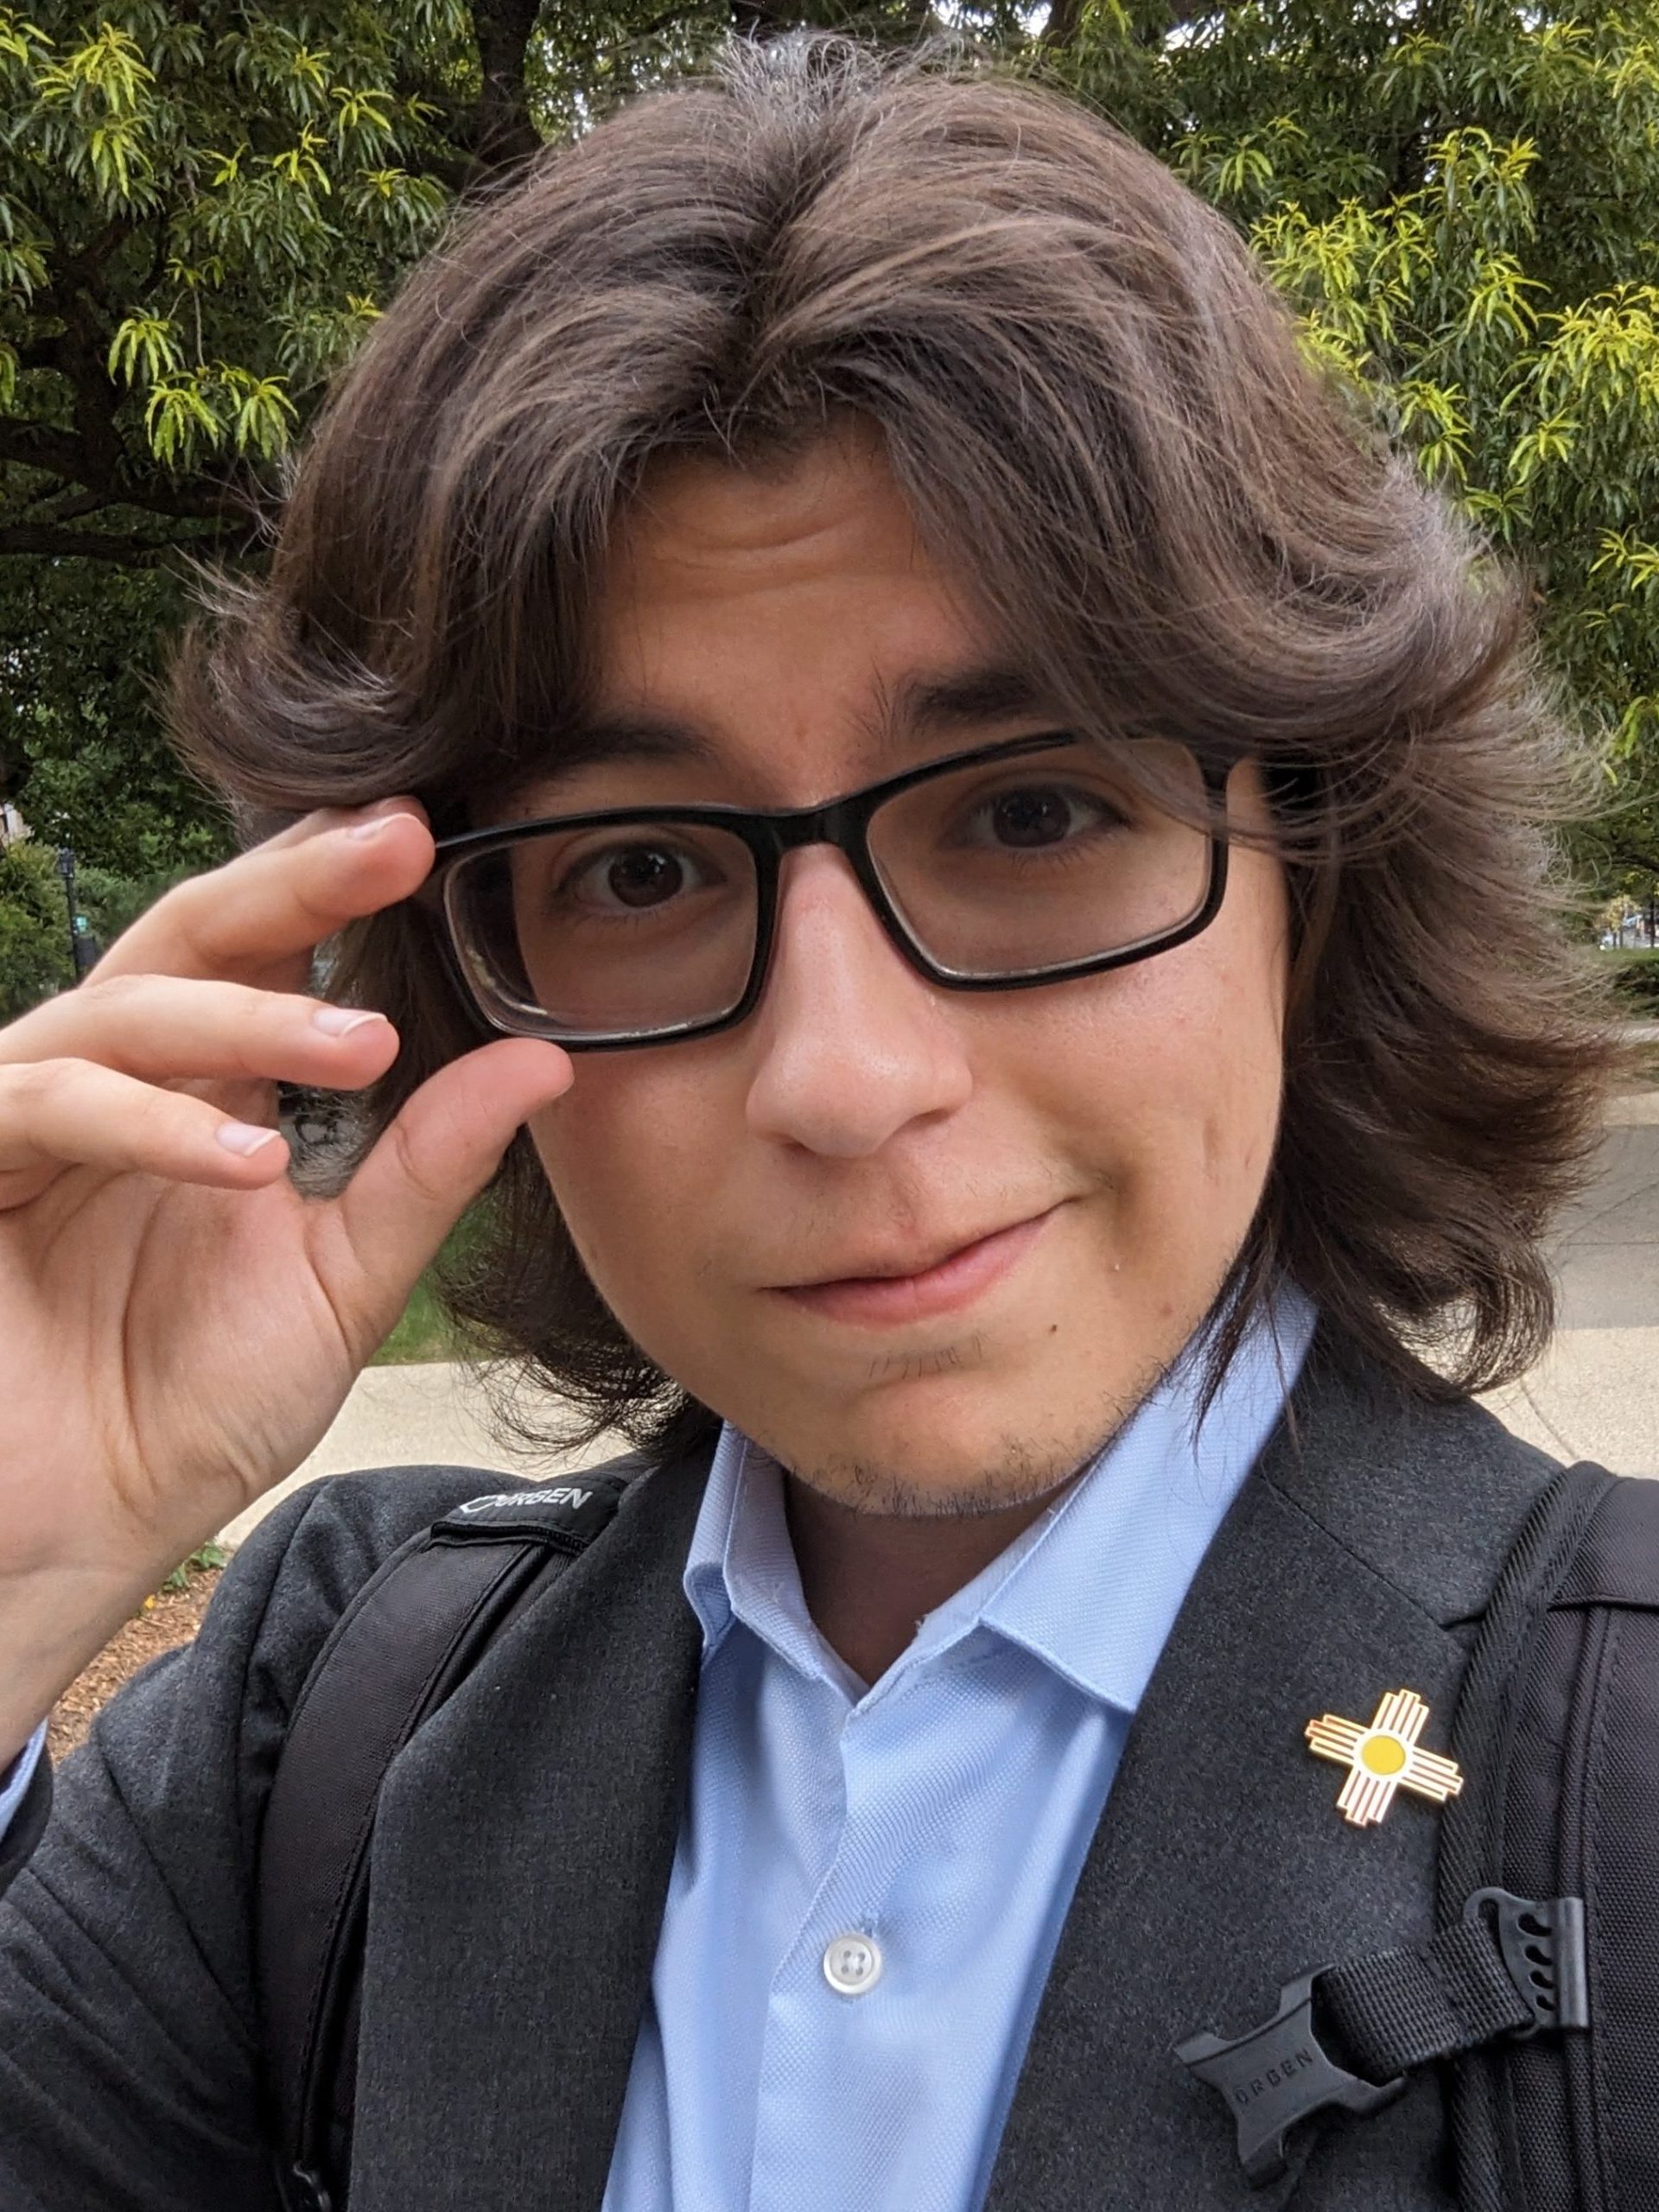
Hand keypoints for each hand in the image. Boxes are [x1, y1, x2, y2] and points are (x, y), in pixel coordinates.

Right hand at [0, 799, 571, 1755]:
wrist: (85, 1529)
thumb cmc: (190, 1405)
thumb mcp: (344, 1281)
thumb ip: (427, 1169)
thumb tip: (544, 1060)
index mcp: (205, 1087)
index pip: (264, 948)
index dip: (333, 884)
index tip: (429, 836)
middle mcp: (117, 1080)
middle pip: (192, 934)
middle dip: (293, 884)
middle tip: (399, 845)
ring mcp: (32, 1119)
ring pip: (123, 1009)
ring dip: (246, 1019)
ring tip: (363, 1050)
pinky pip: (45, 1107)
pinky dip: (148, 1123)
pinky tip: (247, 1158)